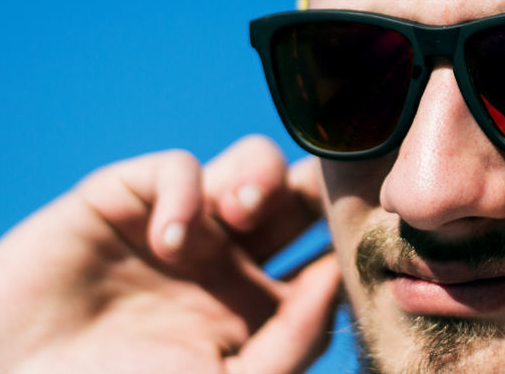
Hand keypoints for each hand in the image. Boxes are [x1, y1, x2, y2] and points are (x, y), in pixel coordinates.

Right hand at [0, 136, 341, 373]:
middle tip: (320, 197)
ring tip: (240, 217)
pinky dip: (185, 191)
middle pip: (300, 195)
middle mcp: (226, 260)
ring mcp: (178, 226)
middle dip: (317, 185)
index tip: (379, 229)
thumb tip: (338, 280)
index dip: (351, 235)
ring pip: (251, 164)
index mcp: (257, 308)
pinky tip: (171, 238)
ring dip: (259, 177)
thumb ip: (289, 341)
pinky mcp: (124, 200)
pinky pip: (177, 166)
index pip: (323, 253)